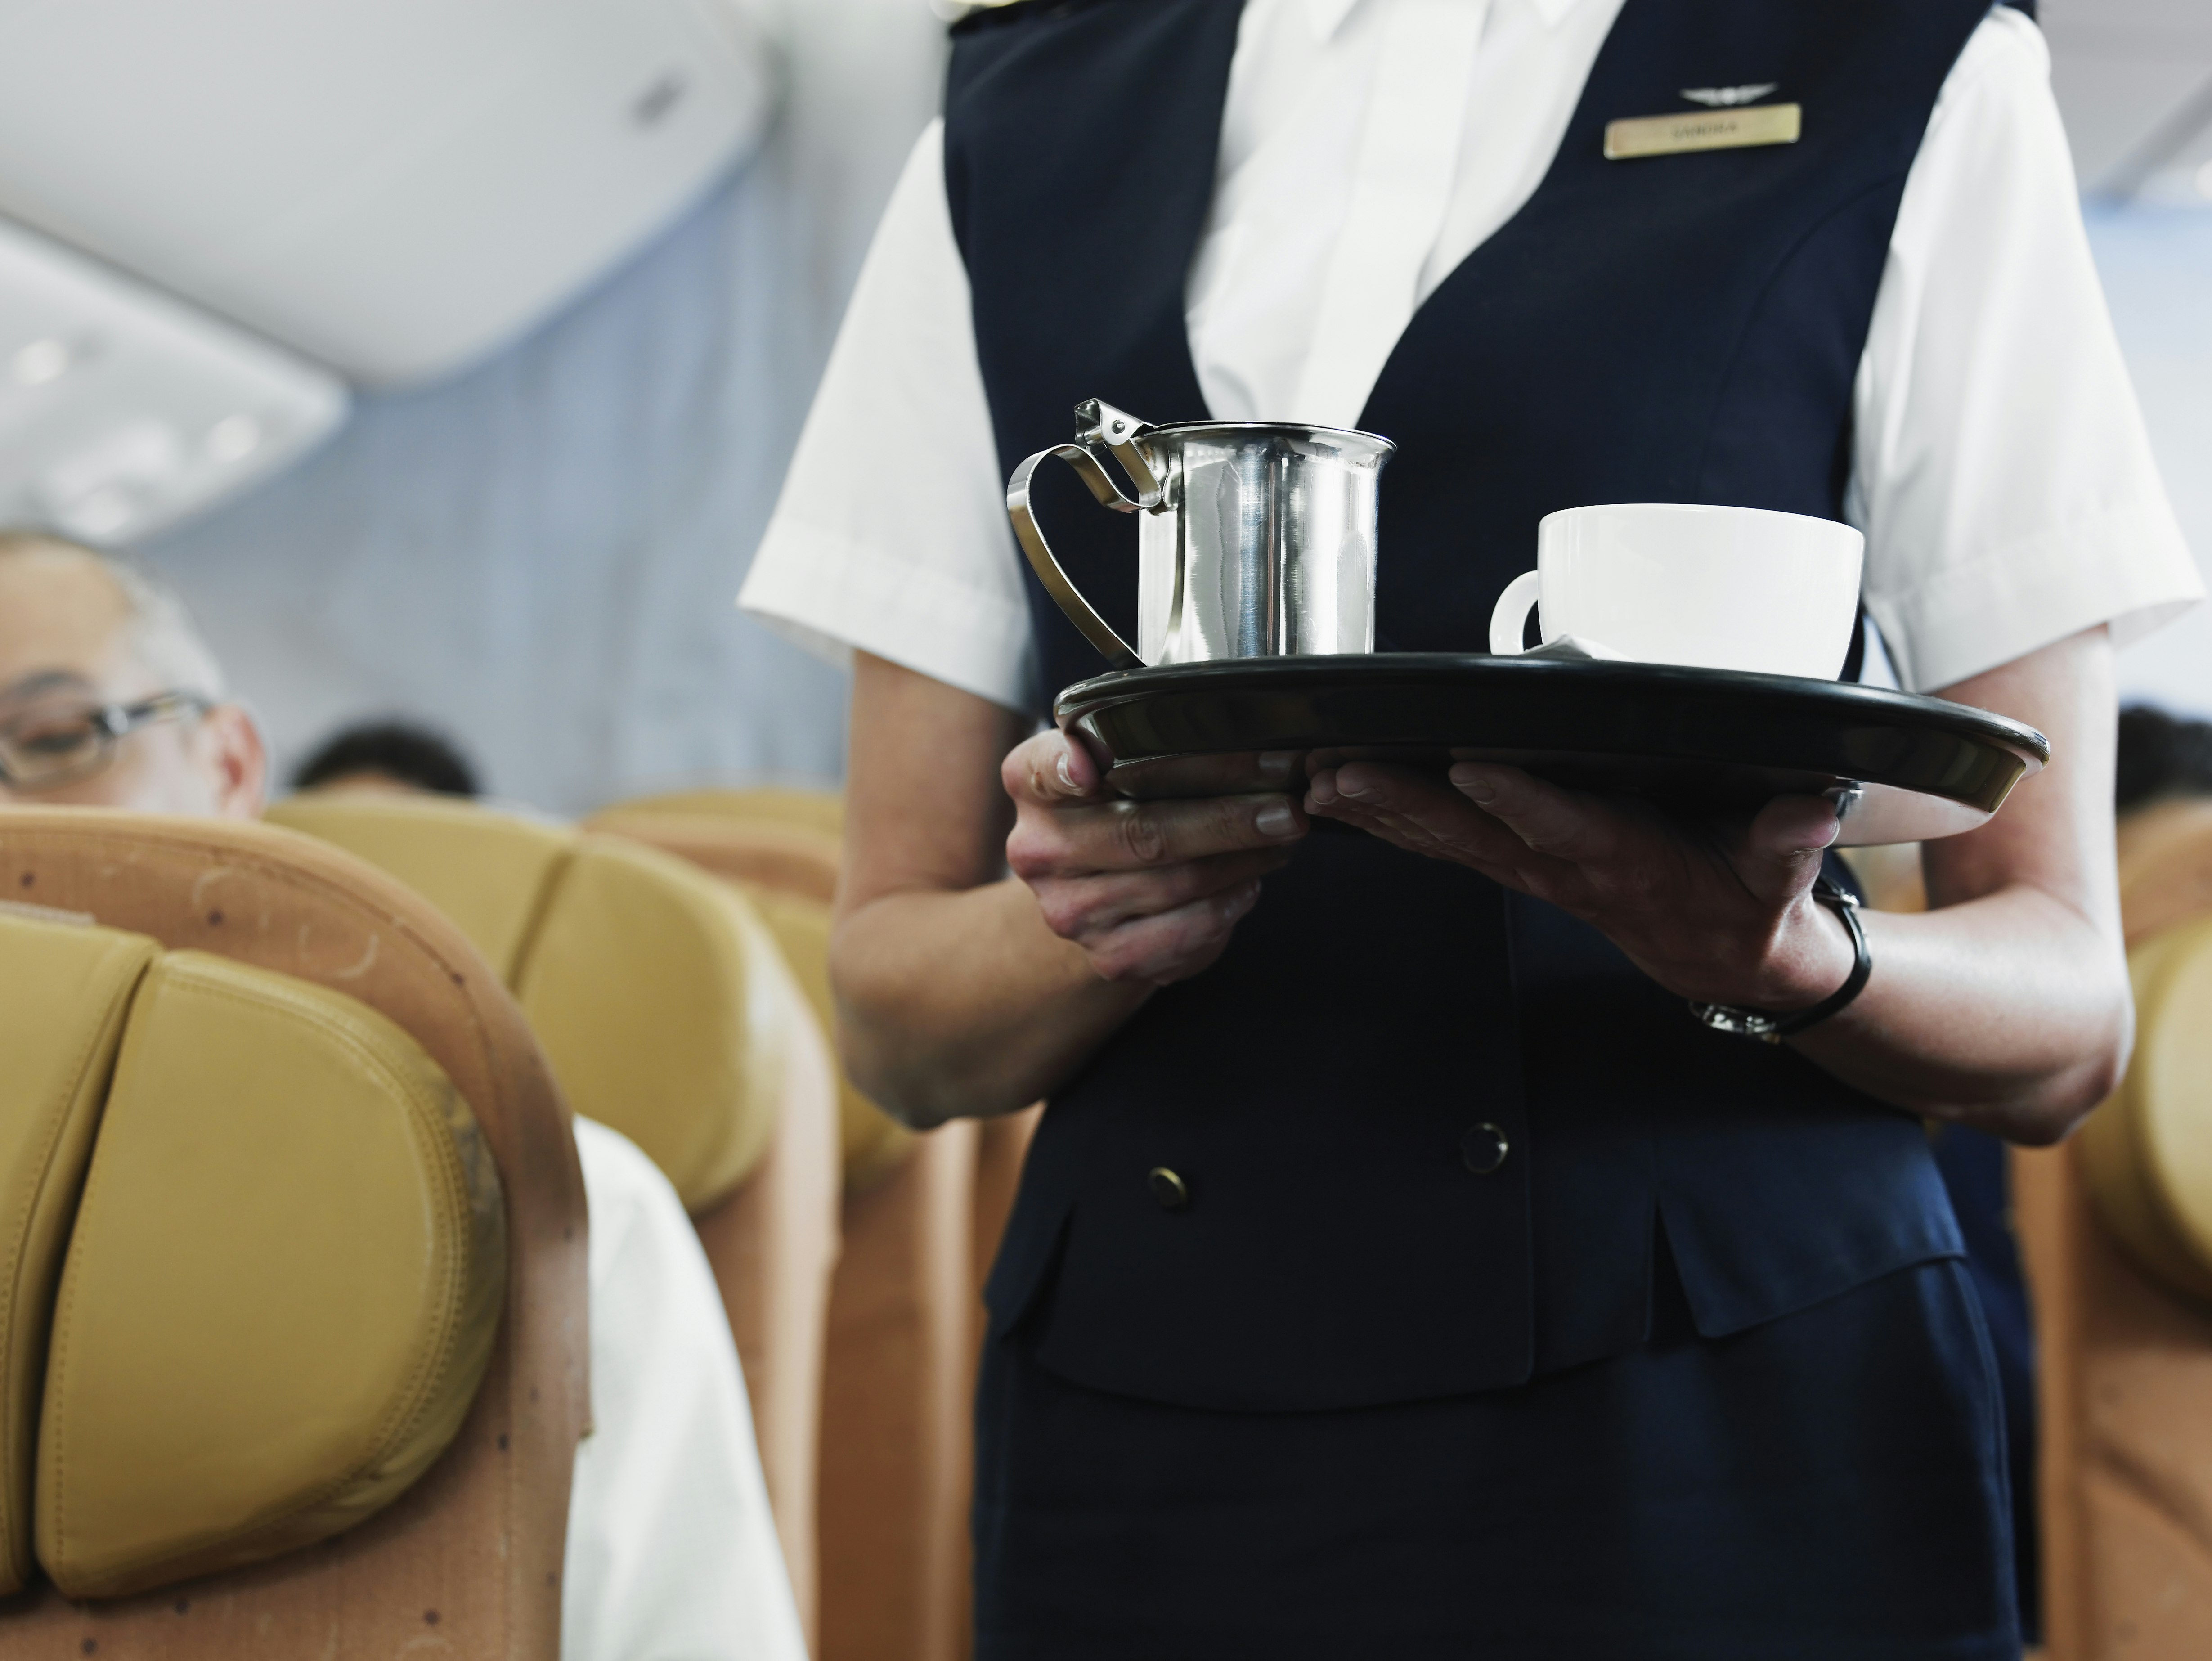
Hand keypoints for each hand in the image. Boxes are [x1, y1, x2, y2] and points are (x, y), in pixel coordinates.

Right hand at [1003, 732, 1305, 984]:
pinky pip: (1188, 931)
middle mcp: (1039, 851)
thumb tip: (1227, 727)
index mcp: (1031, 785)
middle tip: (1287, 805)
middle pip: (1143, 832)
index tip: (1089, 767)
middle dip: (1228, 817)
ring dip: (1243, 858)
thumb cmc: (1116, 810)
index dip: (1066, 767)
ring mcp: (1070, 911)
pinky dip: (1231, 903)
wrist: (1092, 898)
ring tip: (1283, 835)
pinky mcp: (1109, 957)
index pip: (1044, 770)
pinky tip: (1251, 882)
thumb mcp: (1107, 762)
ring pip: (1177, 882)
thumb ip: (1132, 738)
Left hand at [1304, 759, 1855, 1012]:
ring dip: (1377, 814)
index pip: (1565, 827)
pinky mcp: (1517, 868)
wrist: (1722, 957)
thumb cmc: (1747, 903)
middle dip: (1404, 804)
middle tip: (1342, 775)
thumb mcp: (1779, 881)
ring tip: (1316, 782)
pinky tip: (1338, 801)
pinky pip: (1442, 846)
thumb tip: (1807, 811)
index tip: (1470, 768)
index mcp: (1625, 862)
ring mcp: (1532, 872)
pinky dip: (1387, 824)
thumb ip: (1787, 845)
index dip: (1518, 801)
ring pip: (1443, 842)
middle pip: (1473, 835)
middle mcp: (1563, 869)